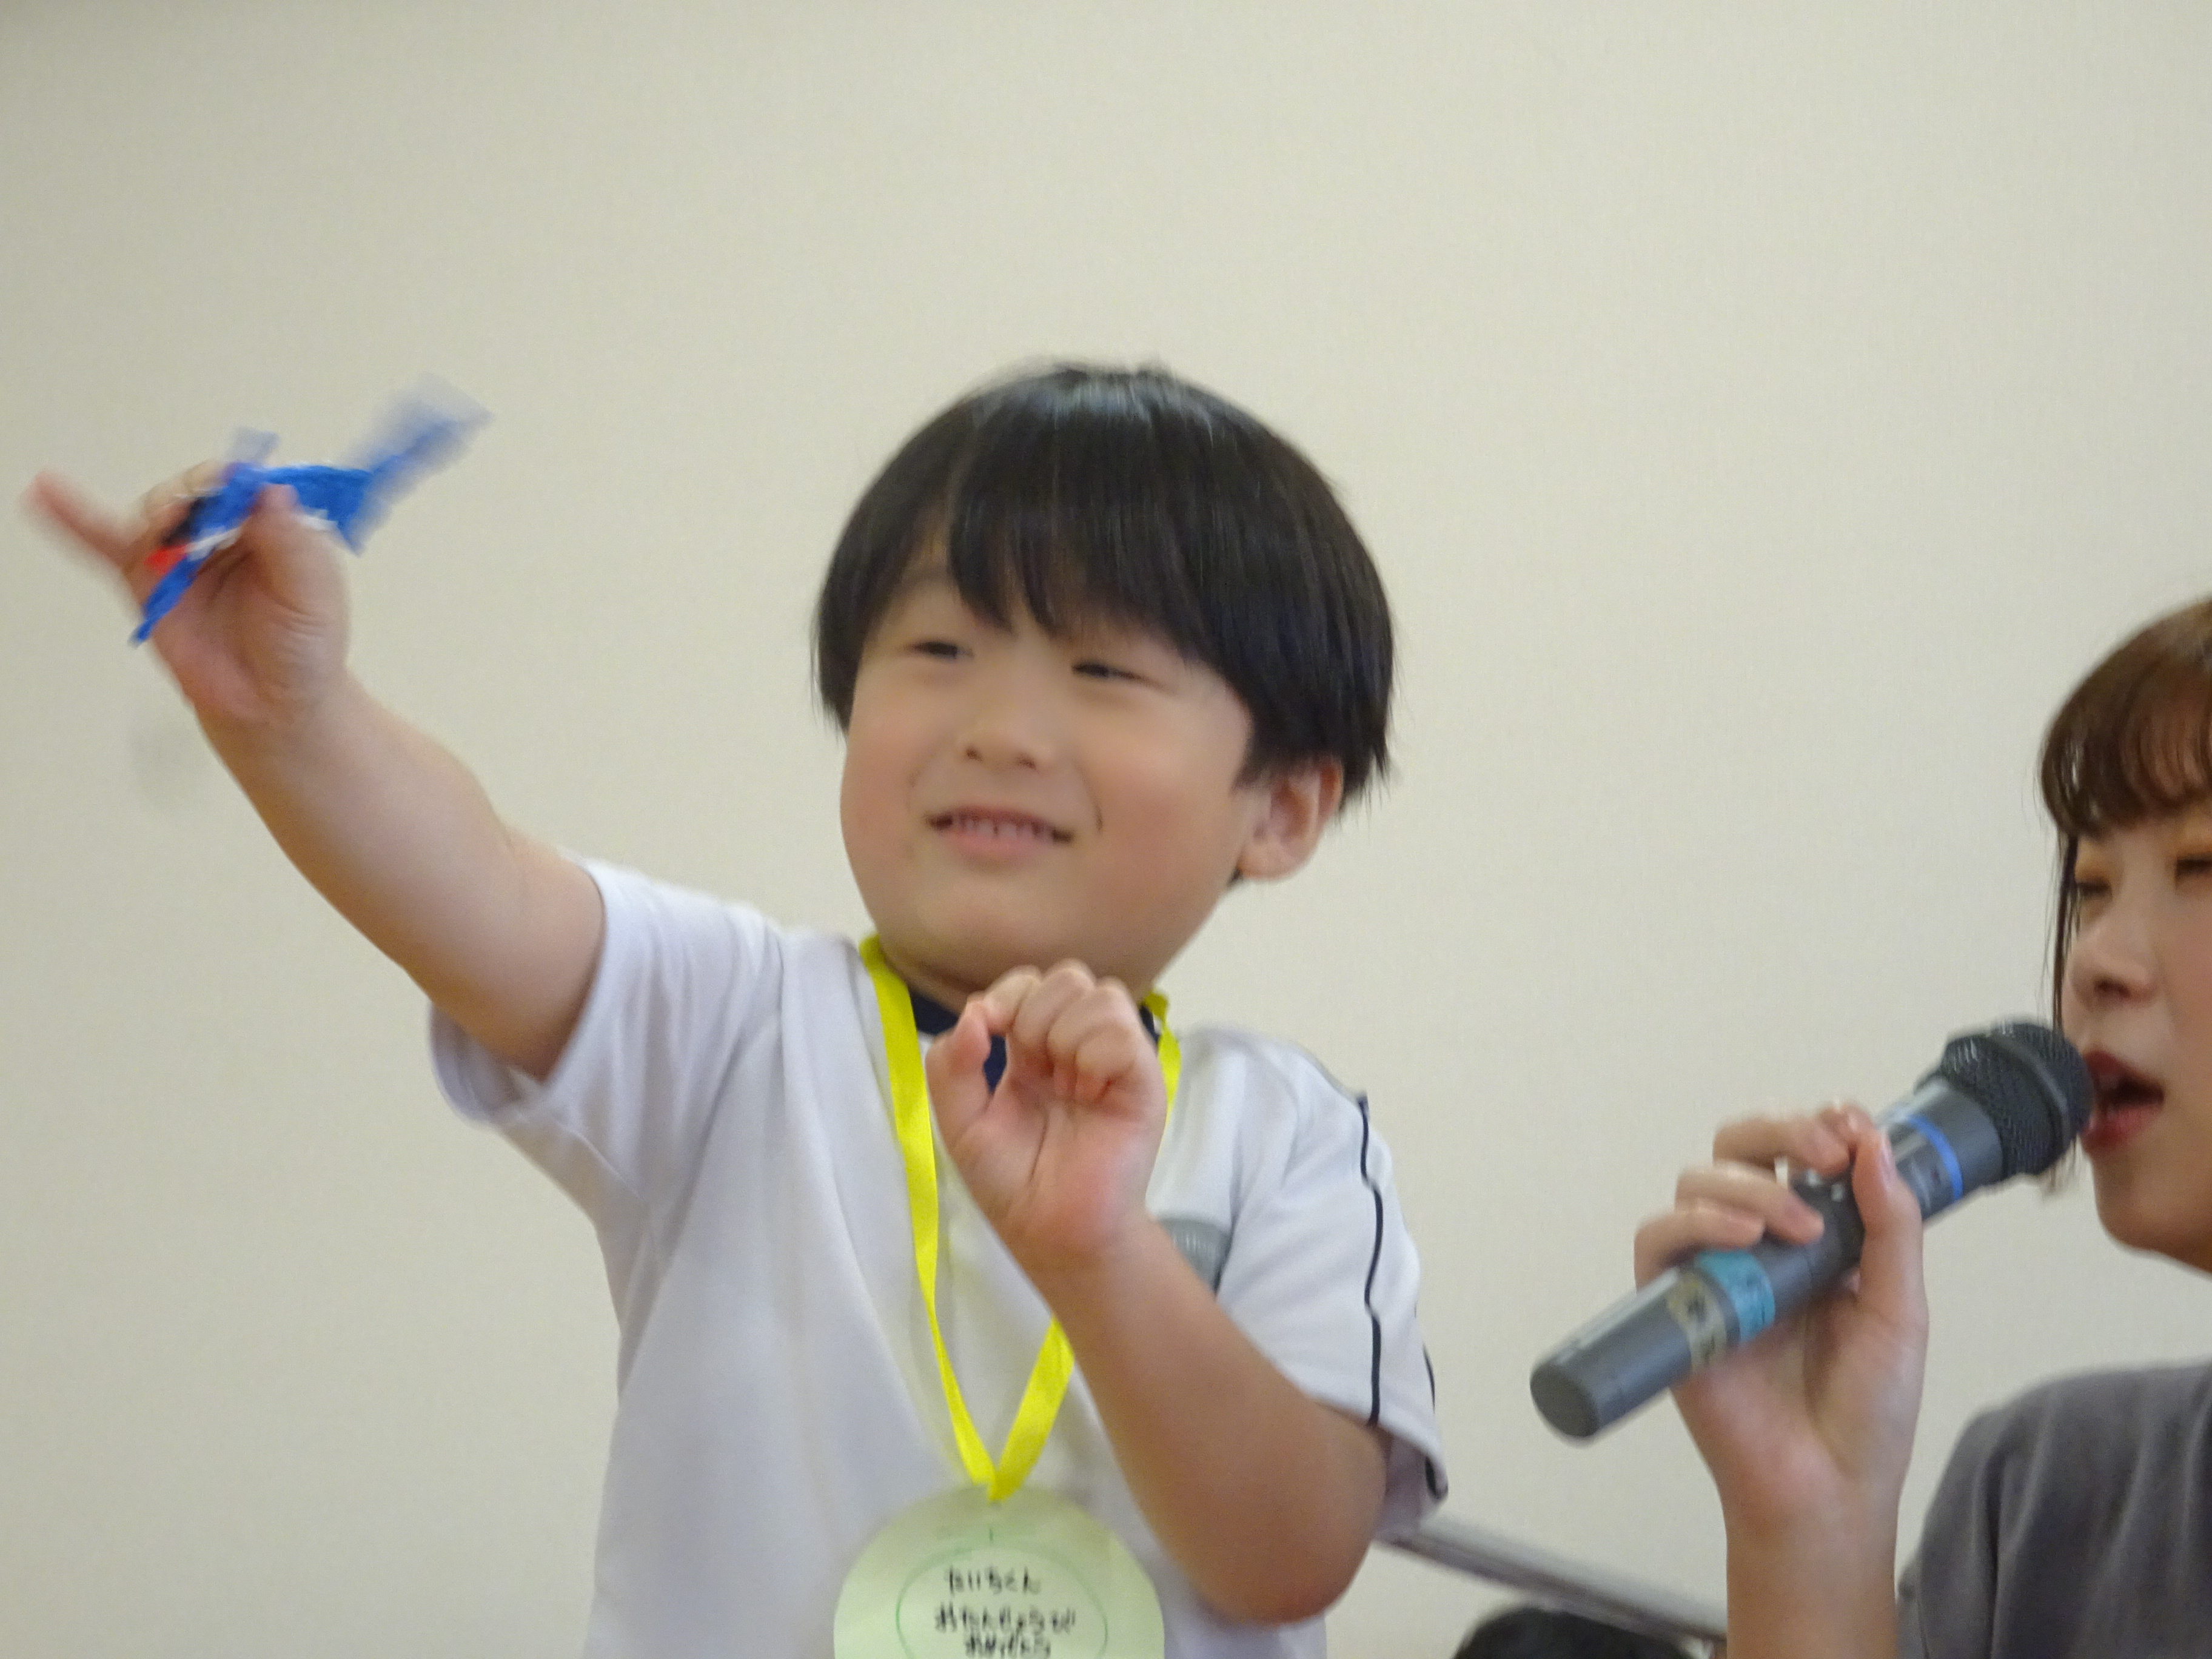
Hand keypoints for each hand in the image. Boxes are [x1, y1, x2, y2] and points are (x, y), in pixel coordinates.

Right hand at [26, 468, 349, 731]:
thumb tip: (270, 489)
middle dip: (192, 496)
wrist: (271, 706)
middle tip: (189, 516)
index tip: (233, 490)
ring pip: (157, 516)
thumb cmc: (304, 649)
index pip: (249, 486)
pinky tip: (45, 491)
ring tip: (160, 532)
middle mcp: (226, 533)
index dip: (237, 483)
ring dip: (156, 515)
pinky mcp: (147, 582)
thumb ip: (291, 543)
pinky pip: (106, 544)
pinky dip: (73, 519)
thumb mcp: (313, 594)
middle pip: (198, 492)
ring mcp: (182, 556)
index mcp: (273, 527)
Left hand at [924, 961, 1167, 1281]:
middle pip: (1068, 976)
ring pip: (1101, 994)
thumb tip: (972, 1013)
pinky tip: (1088, 1094)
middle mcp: (1078, 1046)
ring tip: (1065, 1087)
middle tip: (1034, 1070)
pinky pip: (1124, 1034)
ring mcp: (1114, 1060)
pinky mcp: (1143, 1080)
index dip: (1006, 996)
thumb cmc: (1012, 1182)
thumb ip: (951, 1067)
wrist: (1053, 1232)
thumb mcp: (962, 1123)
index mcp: (1034, 1049)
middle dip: (1036, 1013)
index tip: (989, 1031)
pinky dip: (1095, 1056)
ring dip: (1067, 1035)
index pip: (1029, 983)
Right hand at [1633, 1104, 1927, 1542]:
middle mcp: (1758, 1244)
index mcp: (1815, 1239)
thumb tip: (1873, 1146)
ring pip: (1698, 1181)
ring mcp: (1713, 1270)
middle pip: (1740, 1148)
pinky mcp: (1674, 1304)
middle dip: (1779, 1131)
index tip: (1848, 1123)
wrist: (1828, 1489)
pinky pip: (1659, 1238)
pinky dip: (1695, 1221)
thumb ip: (1891, 1229)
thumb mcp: (1901, 1311)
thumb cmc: (1868, 1413)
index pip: (1799, 1155)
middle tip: (1821, 1153)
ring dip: (1748, 1184)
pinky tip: (1740, 1235)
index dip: (1816, 1125)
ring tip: (1795, 1226)